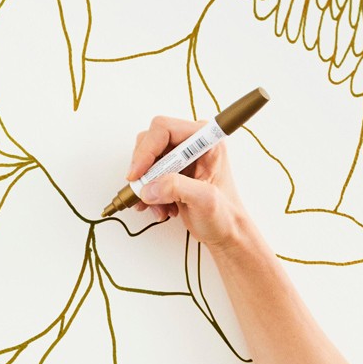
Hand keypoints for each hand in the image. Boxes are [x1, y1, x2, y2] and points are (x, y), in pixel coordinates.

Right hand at [127, 113, 248, 248]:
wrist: (225, 233)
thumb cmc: (225, 216)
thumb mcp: (205, 200)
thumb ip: (177, 187)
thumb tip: (148, 187)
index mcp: (206, 140)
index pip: (164, 129)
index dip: (147, 150)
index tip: (137, 175)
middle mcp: (192, 143)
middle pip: (151, 142)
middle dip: (144, 171)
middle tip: (144, 194)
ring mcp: (181, 157)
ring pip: (146, 160)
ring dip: (145, 185)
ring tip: (159, 208)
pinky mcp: (172, 171)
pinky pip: (147, 175)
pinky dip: (147, 193)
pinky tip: (161, 209)